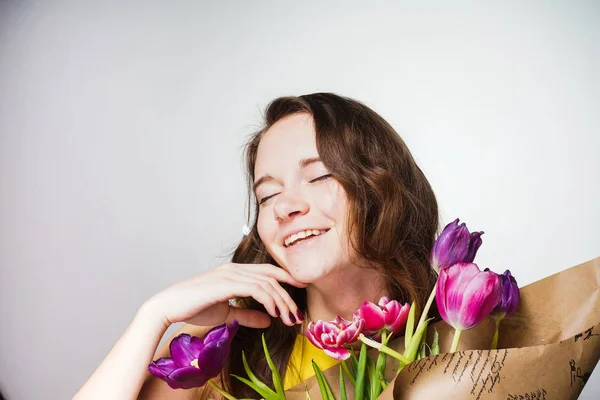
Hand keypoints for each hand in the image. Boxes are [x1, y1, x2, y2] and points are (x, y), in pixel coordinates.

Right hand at [142, 263, 307, 328]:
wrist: (170, 306)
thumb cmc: (194, 308)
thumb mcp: (226, 313)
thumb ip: (247, 314)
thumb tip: (269, 321)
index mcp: (235, 272)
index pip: (267, 271)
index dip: (286, 278)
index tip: (301, 289)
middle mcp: (235, 269)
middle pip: (272, 275)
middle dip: (290, 292)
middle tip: (299, 312)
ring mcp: (231, 274)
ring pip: (267, 283)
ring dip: (282, 301)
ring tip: (289, 318)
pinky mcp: (227, 282)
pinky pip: (256, 288)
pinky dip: (269, 300)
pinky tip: (274, 313)